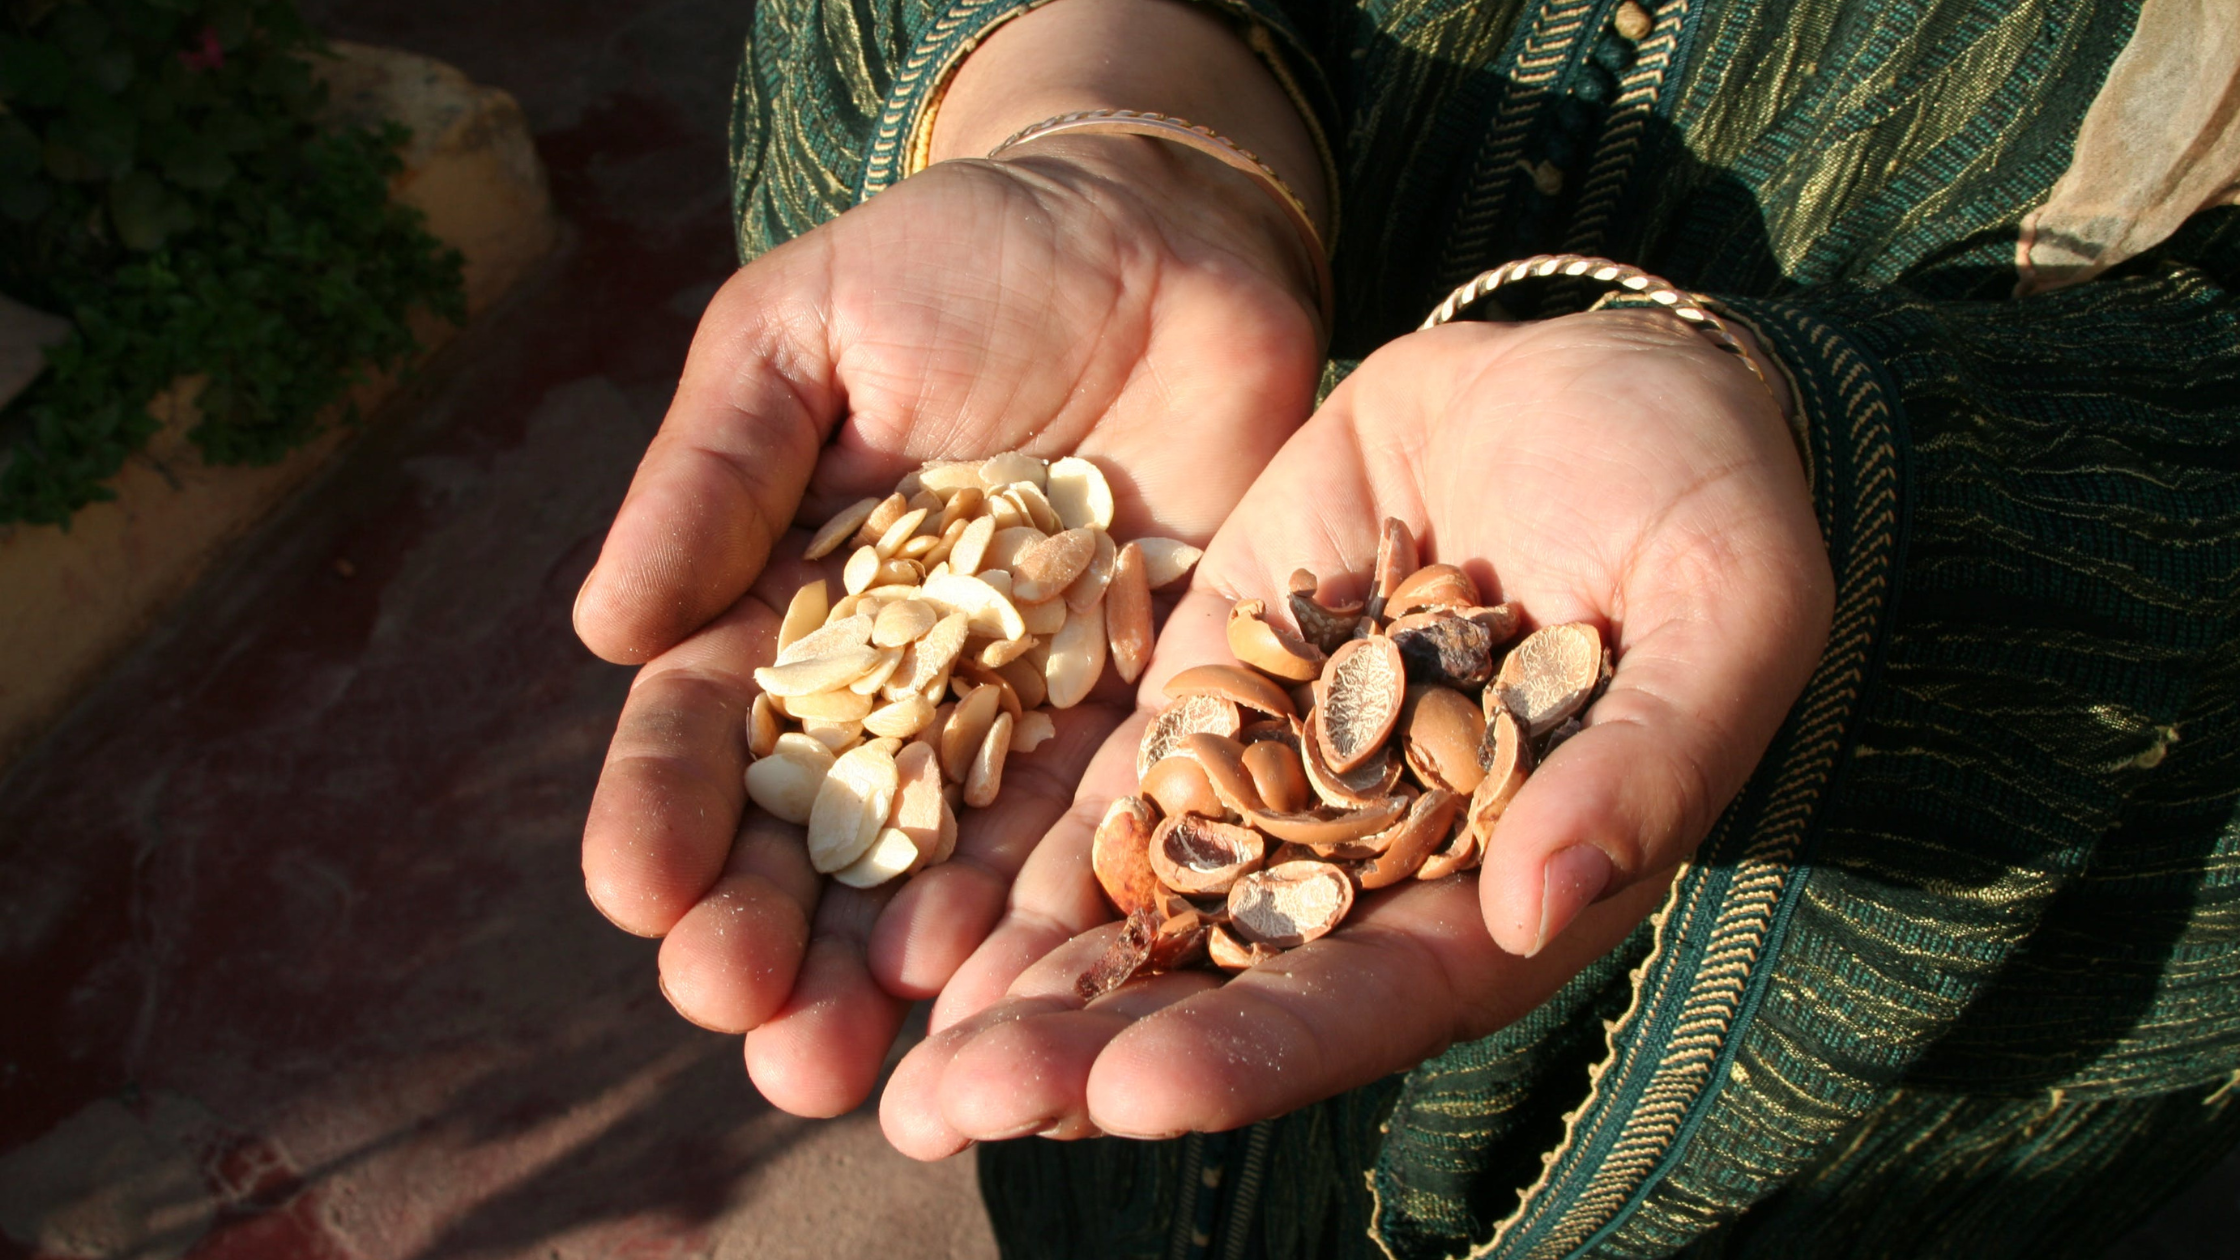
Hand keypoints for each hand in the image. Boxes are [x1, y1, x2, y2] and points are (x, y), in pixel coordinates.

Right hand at [573, 135, 1323, 1118]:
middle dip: (778, 937)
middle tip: (752, 1028)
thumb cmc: (953, 264)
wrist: (1153, 230)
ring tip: (860, 1059)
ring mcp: (1024, 709)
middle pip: (823, 836)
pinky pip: (1095, 818)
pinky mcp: (1147, 702)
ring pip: (951, 862)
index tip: (638, 891)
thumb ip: (712, 476)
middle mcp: (901, 690)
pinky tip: (1009, 981)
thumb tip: (604, 633)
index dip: (669, 814)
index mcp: (788, 610)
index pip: (709, 733)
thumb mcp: (799, 337)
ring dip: (903, 966)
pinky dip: (1052, 903)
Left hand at [882, 310, 1832, 1152]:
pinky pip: (1112, 785)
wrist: (1610, 381)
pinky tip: (914, 913)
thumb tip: (1544, 904)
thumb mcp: (1729, 608)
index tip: (1135, 1095)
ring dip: (1025, 988)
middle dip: (1091, 1053)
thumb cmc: (1708, 499)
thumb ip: (1651, 763)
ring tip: (899, 1068)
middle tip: (948, 1113)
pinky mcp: (1217, 683)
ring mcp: (1284, 774)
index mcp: (1505, 883)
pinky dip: (1024, 854)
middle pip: (1227, 983)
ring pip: (1145, 904)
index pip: (1372, 996)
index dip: (1259, 1051)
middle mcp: (1377, 861)